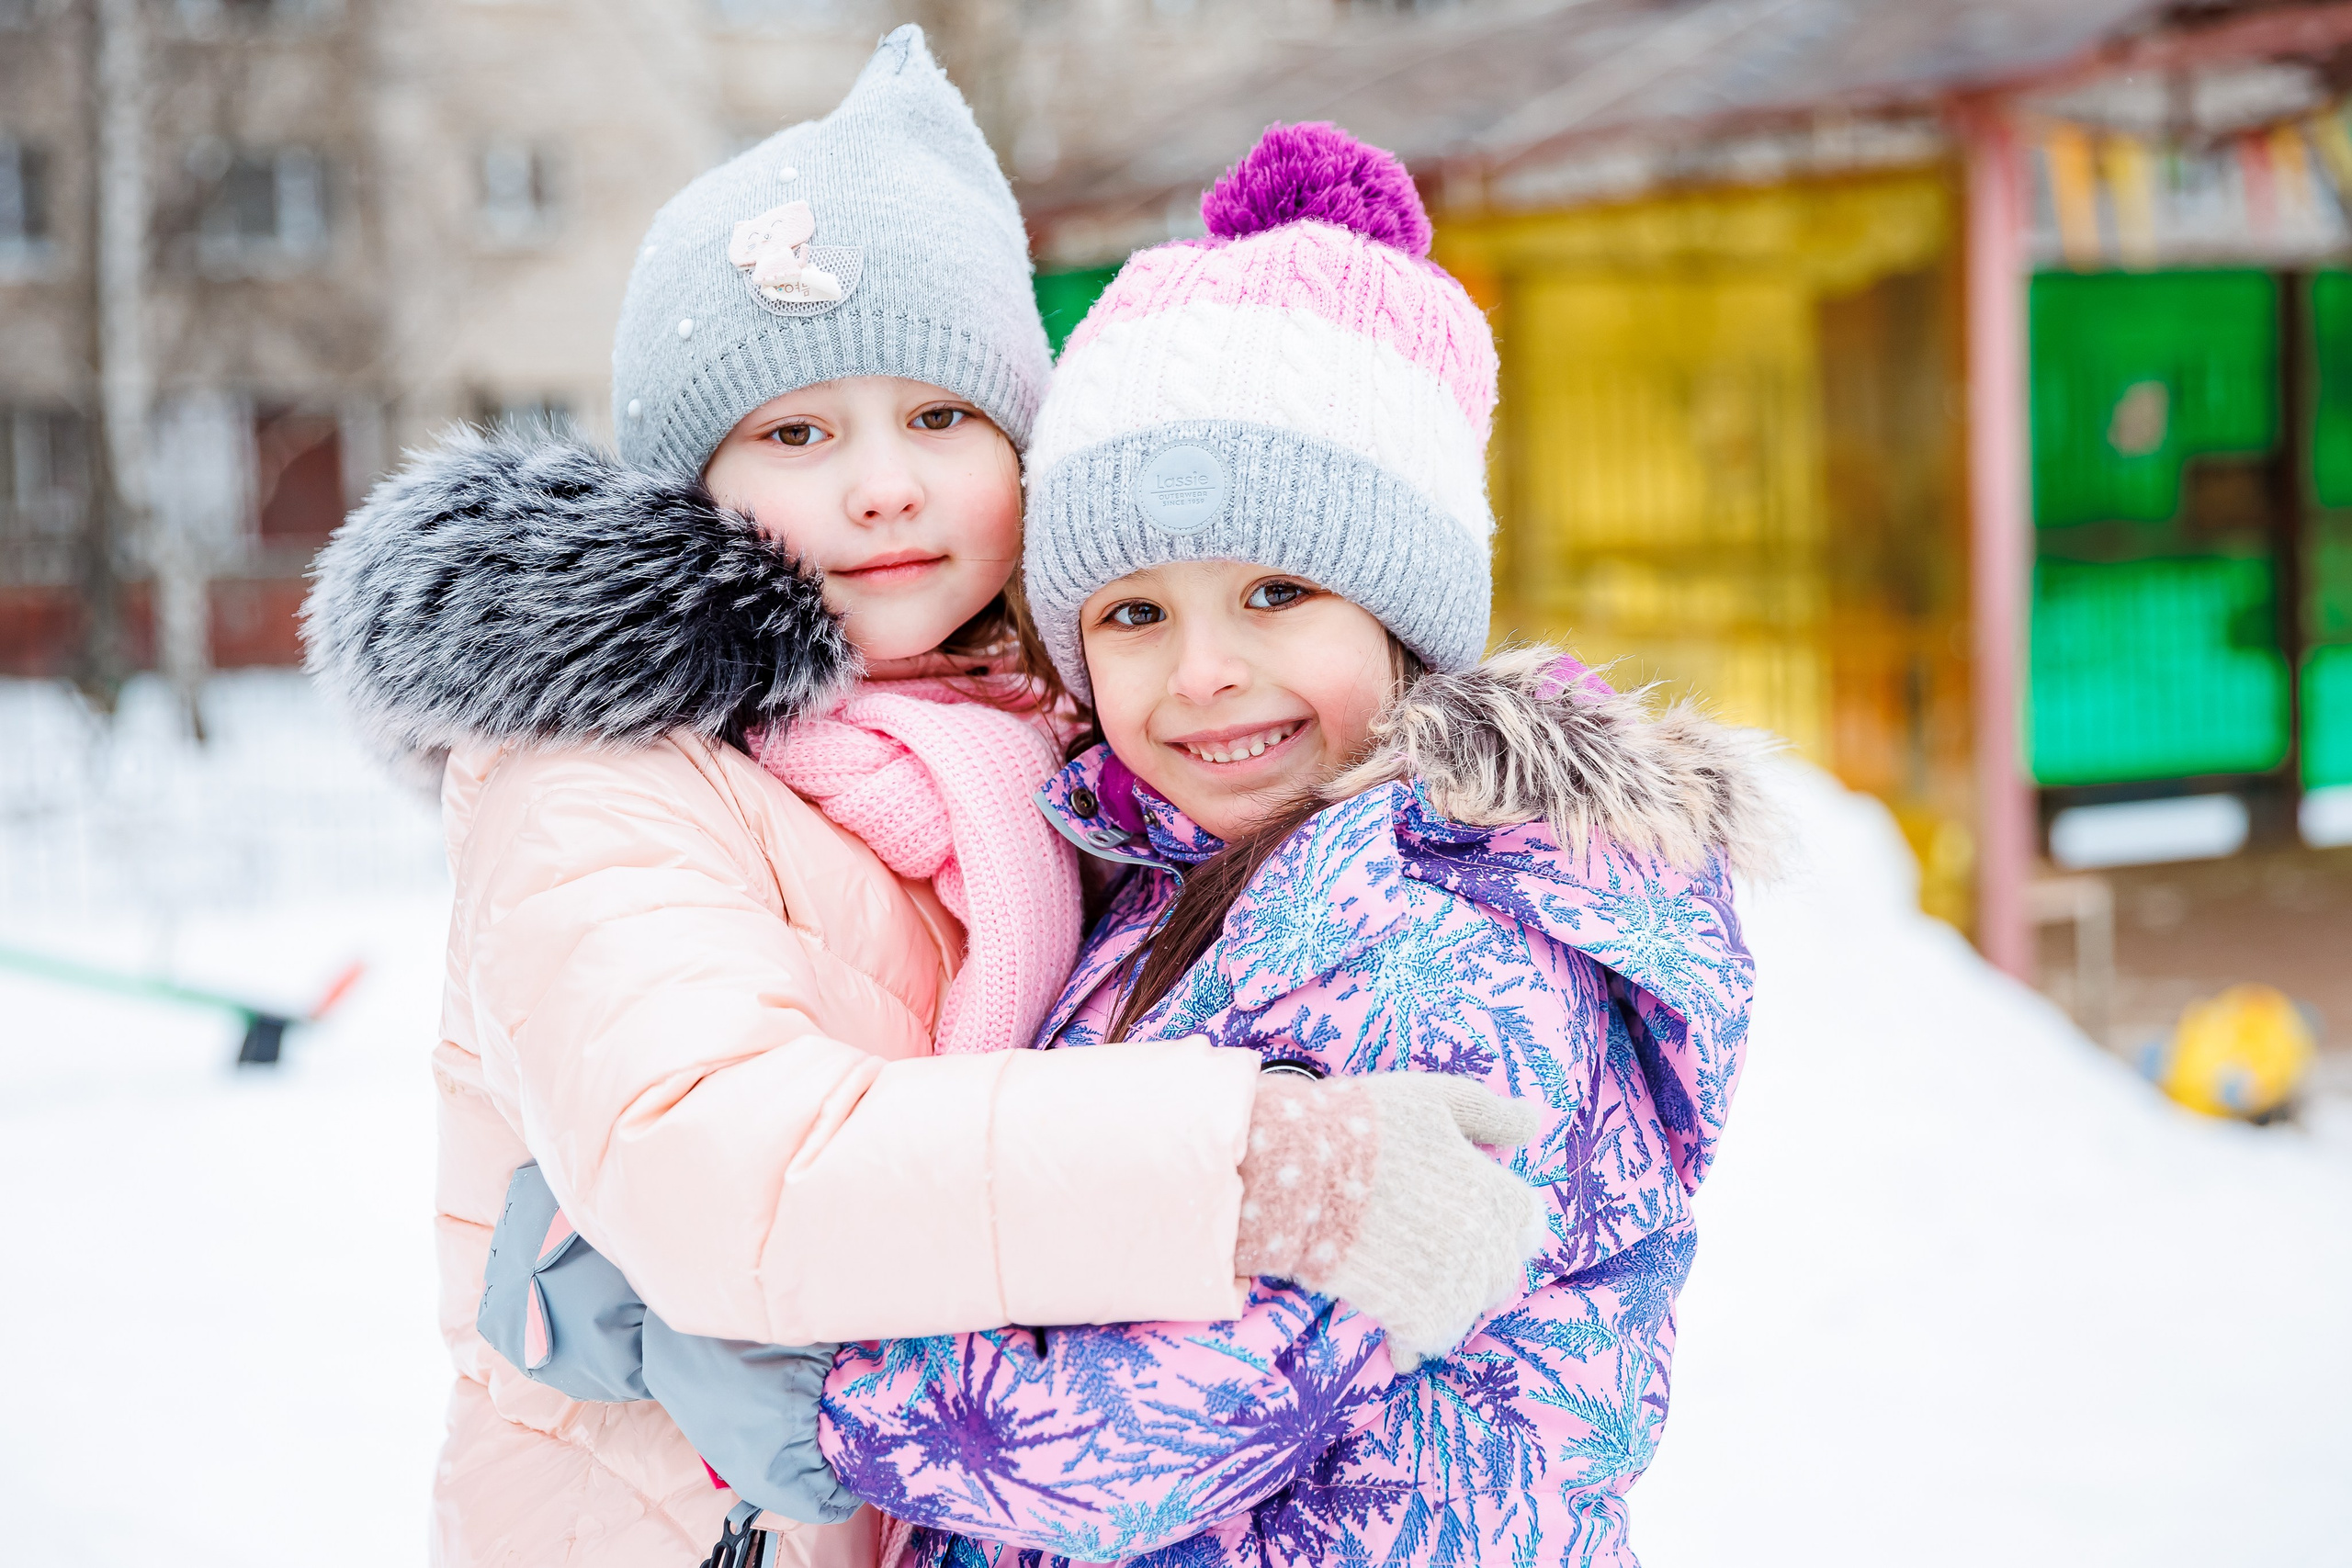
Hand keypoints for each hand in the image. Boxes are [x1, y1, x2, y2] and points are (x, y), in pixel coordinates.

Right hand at [1235, 1072, 1545, 1371]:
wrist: (1300, 1174)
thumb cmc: (1365, 1127)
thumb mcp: (1435, 1100)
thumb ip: (1490, 1113)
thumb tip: (1533, 1121)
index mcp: (1499, 1194)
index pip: (1528, 1224)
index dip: (1501, 1222)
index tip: (1467, 1216)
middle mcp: (1489, 1244)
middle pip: (1501, 1271)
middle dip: (1473, 1262)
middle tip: (1423, 1245)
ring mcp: (1457, 1285)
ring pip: (1468, 1308)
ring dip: (1443, 1299)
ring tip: (1401, 1278)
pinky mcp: (1420, 1317)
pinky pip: (1431, 1340)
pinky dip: (1412, 1339)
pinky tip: (1391, 1330)